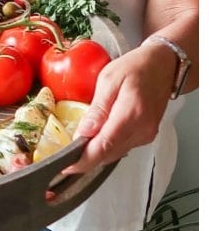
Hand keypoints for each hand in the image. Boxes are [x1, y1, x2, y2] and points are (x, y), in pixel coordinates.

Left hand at [60, 42, 175, 176]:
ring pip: (114, 154)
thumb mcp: (108, 79)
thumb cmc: (136, 67)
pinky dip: (107, 147)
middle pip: (108, 155)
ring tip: (78, 146)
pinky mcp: (146, 136)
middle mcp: (142, 129)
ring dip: (96, 153)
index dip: (83, 160)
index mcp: (131, 113)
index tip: (66, 165)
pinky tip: (97, 138)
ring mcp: (146, 134)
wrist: (163, 65)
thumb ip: (97, 108)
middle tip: (66, 155)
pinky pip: (122, 148)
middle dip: (85, 158)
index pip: (104, 146)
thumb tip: (84, 132)